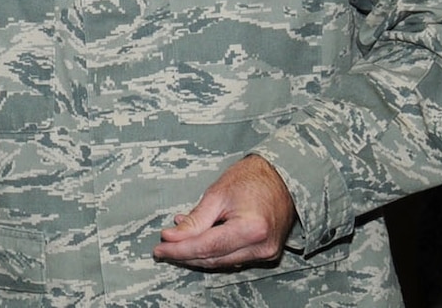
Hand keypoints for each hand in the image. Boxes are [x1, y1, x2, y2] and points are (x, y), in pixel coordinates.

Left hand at [153, 154, 296, 269]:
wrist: (282, 178)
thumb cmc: (251, 179)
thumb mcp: (217, 195)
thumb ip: (195, 220)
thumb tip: (171, 237)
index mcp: (251, 230)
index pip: (207, 247)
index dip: (180, 250)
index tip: (159, 248)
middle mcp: (261, 247)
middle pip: (213, 259)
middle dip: (185, 255)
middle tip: (162, 249)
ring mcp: (266, 253)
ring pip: (221, 262)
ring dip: (197, 255)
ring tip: (175, 243)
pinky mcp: (266, 254)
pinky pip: (232, 258)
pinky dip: (213, 252)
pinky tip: (197, 240)